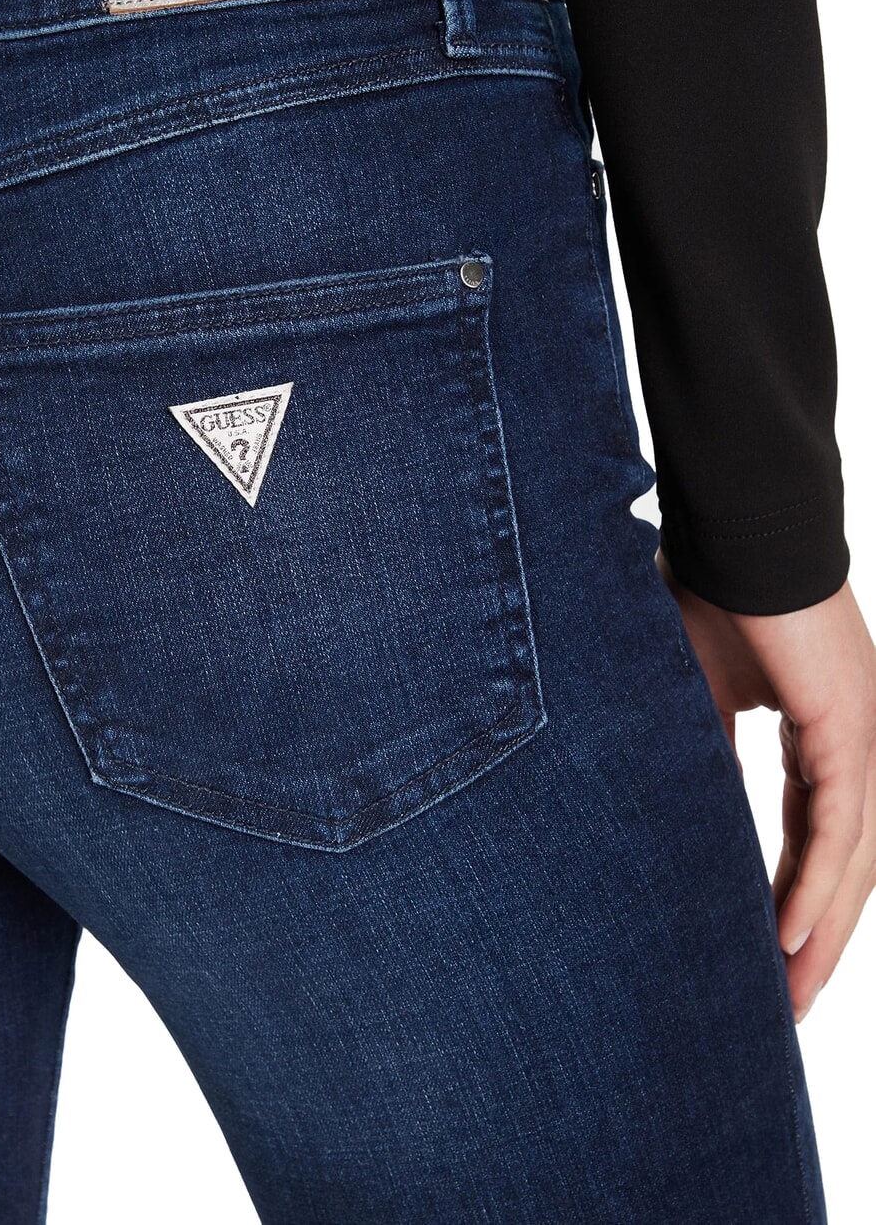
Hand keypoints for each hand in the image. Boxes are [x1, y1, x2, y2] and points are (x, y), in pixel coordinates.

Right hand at [656, 550, 875, 1022]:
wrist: (737, 527)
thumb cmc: (711, 591)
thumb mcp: (698, 692)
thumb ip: (703, 751)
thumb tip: (674, 806)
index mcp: (826, 733)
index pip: (819, 838)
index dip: (794, 899)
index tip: (765, 956)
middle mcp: (860, 742)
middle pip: (848, 865)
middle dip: (818, 938)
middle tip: (785, 1002)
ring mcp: (867, 735)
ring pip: (853, 860)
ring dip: (822, 932)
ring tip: (789, 993)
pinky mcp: (855, 727)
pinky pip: (841, 828)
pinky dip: (818, 887)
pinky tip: (792, 937)